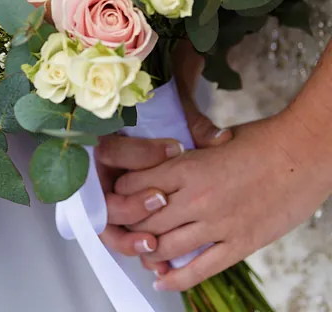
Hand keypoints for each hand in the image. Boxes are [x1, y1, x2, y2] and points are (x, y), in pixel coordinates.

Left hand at [116, 113, 331, 290]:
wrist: (301, 154)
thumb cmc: (259, 140)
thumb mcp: (211, 140)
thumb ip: (185, 155)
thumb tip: (164, 160)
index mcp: (186, 166)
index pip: (136, 185)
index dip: (122, 192)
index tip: (119, 196)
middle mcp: (196, 197)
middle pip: (146, 219)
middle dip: (129, 225)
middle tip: (123, 228)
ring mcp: (218, 224)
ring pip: (166, 247)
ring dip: (147, 252)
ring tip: (140, 252)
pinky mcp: (240, 244)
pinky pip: (200, 269)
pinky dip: (176, 278)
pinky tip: (161, 280)